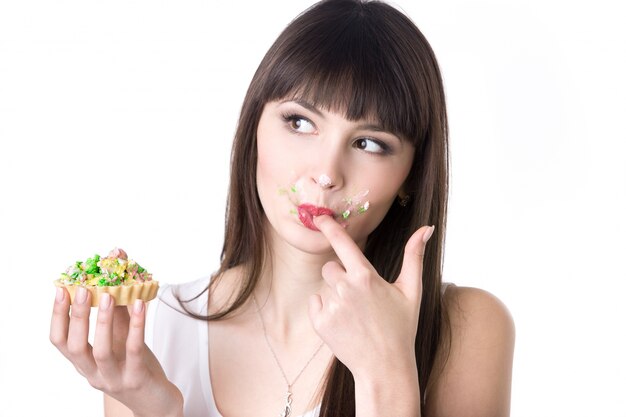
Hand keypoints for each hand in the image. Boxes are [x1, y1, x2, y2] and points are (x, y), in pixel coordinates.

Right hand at [50, 287, 182, 416]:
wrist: (156, 401)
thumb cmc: (135, 367)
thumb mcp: (121, 340)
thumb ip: (116, 315)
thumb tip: (113, 282)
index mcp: (84, 364)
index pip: (60, 342)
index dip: (58, 316)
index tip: (60, 290)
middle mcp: (94, 374)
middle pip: (76, 347)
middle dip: (76, 317)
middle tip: (81, 289)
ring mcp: (114, 379)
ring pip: (102, 352)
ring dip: (103, 322)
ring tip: (108, 295)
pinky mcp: (136, 379)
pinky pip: (134, 351)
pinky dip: (136, 327)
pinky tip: (140, 306)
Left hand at [308, 215, 433, 380]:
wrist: (385, 367)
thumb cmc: (401, 328)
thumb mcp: (412, 291)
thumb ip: (414, 256)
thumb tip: (426, 228)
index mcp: (366, 277)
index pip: (342, 243)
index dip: (329, 227)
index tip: (319, 217)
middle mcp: (345, 288)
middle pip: (331, 267)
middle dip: (341, 276)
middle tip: (360, 297)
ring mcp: (331, 306)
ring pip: (325, 286)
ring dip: (335, 294)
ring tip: (355, 314)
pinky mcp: (320, 322)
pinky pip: (316, 303)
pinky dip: (326, 310)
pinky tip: (344, 323)